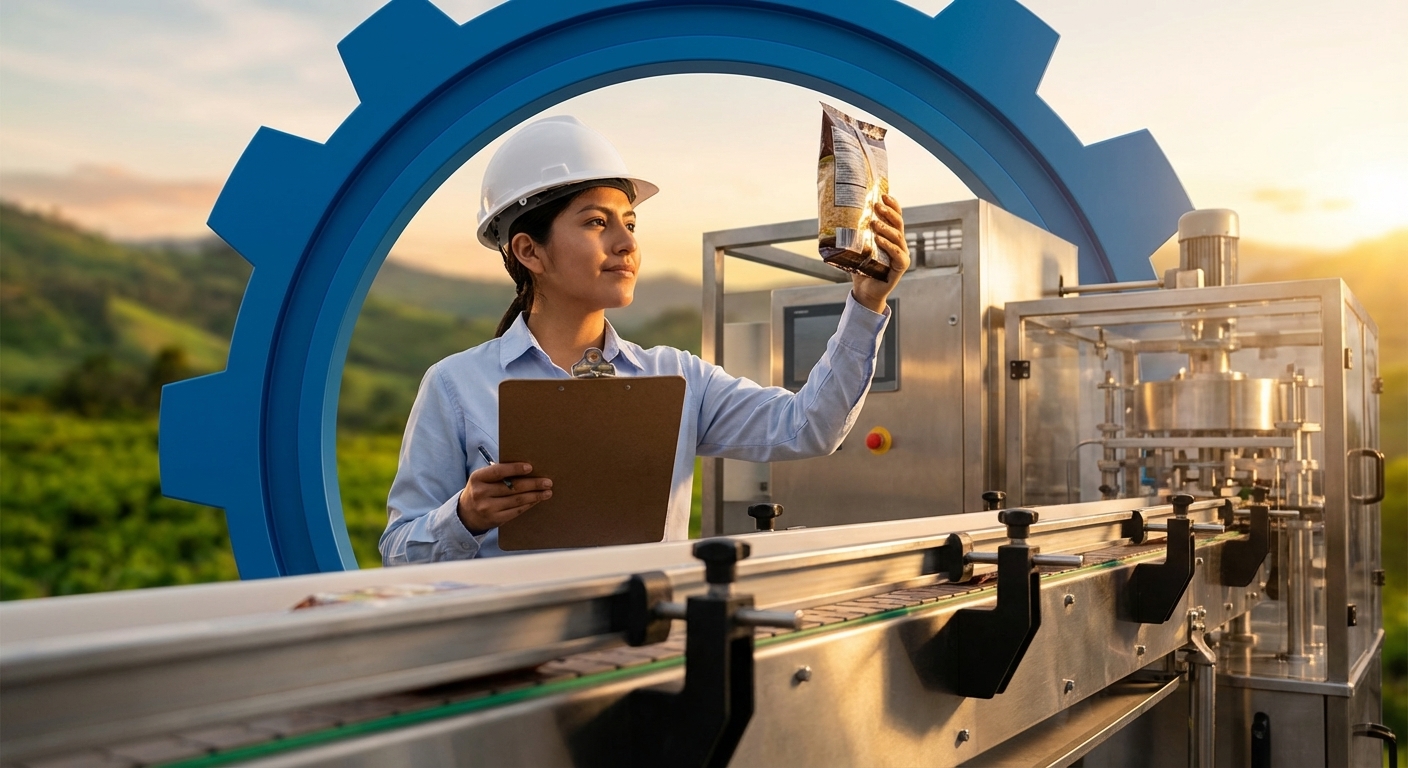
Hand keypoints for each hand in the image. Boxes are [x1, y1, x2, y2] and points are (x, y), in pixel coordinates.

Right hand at [457, 462, 551, 533]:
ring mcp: (487, 508)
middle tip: (548, 482)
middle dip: (533, 484)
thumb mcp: (482, 479)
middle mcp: (481, 493)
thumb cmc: (481, 489)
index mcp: (477, 478)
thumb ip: (499, 473)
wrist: (466, 513)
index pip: (498, 472)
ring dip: (535, 496)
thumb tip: (527, 469)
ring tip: (547, 492)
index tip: (530, 467)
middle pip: (512, 487)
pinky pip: (516, 511)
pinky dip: (528, 504)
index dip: (515, 469)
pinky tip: (536, 500)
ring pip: (517, 500)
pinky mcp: (494, 519)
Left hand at [851, 194, 908, 312]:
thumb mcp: (856, 248)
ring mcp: (901, 256)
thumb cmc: (860, 268)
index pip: (895, 217)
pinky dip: (889, 246)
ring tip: (874, 222)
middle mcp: (899, 244)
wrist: (864, 291)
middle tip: (876, 205)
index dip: (892, 205)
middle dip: (888, 212)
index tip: (883, 194)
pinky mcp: (900, 268)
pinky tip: (880, 240)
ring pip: (898, 238)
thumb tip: (833, 217)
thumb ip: (852, 234)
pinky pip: (898, 255)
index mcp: (891, 237)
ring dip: (886, 228)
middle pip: (898, 224)